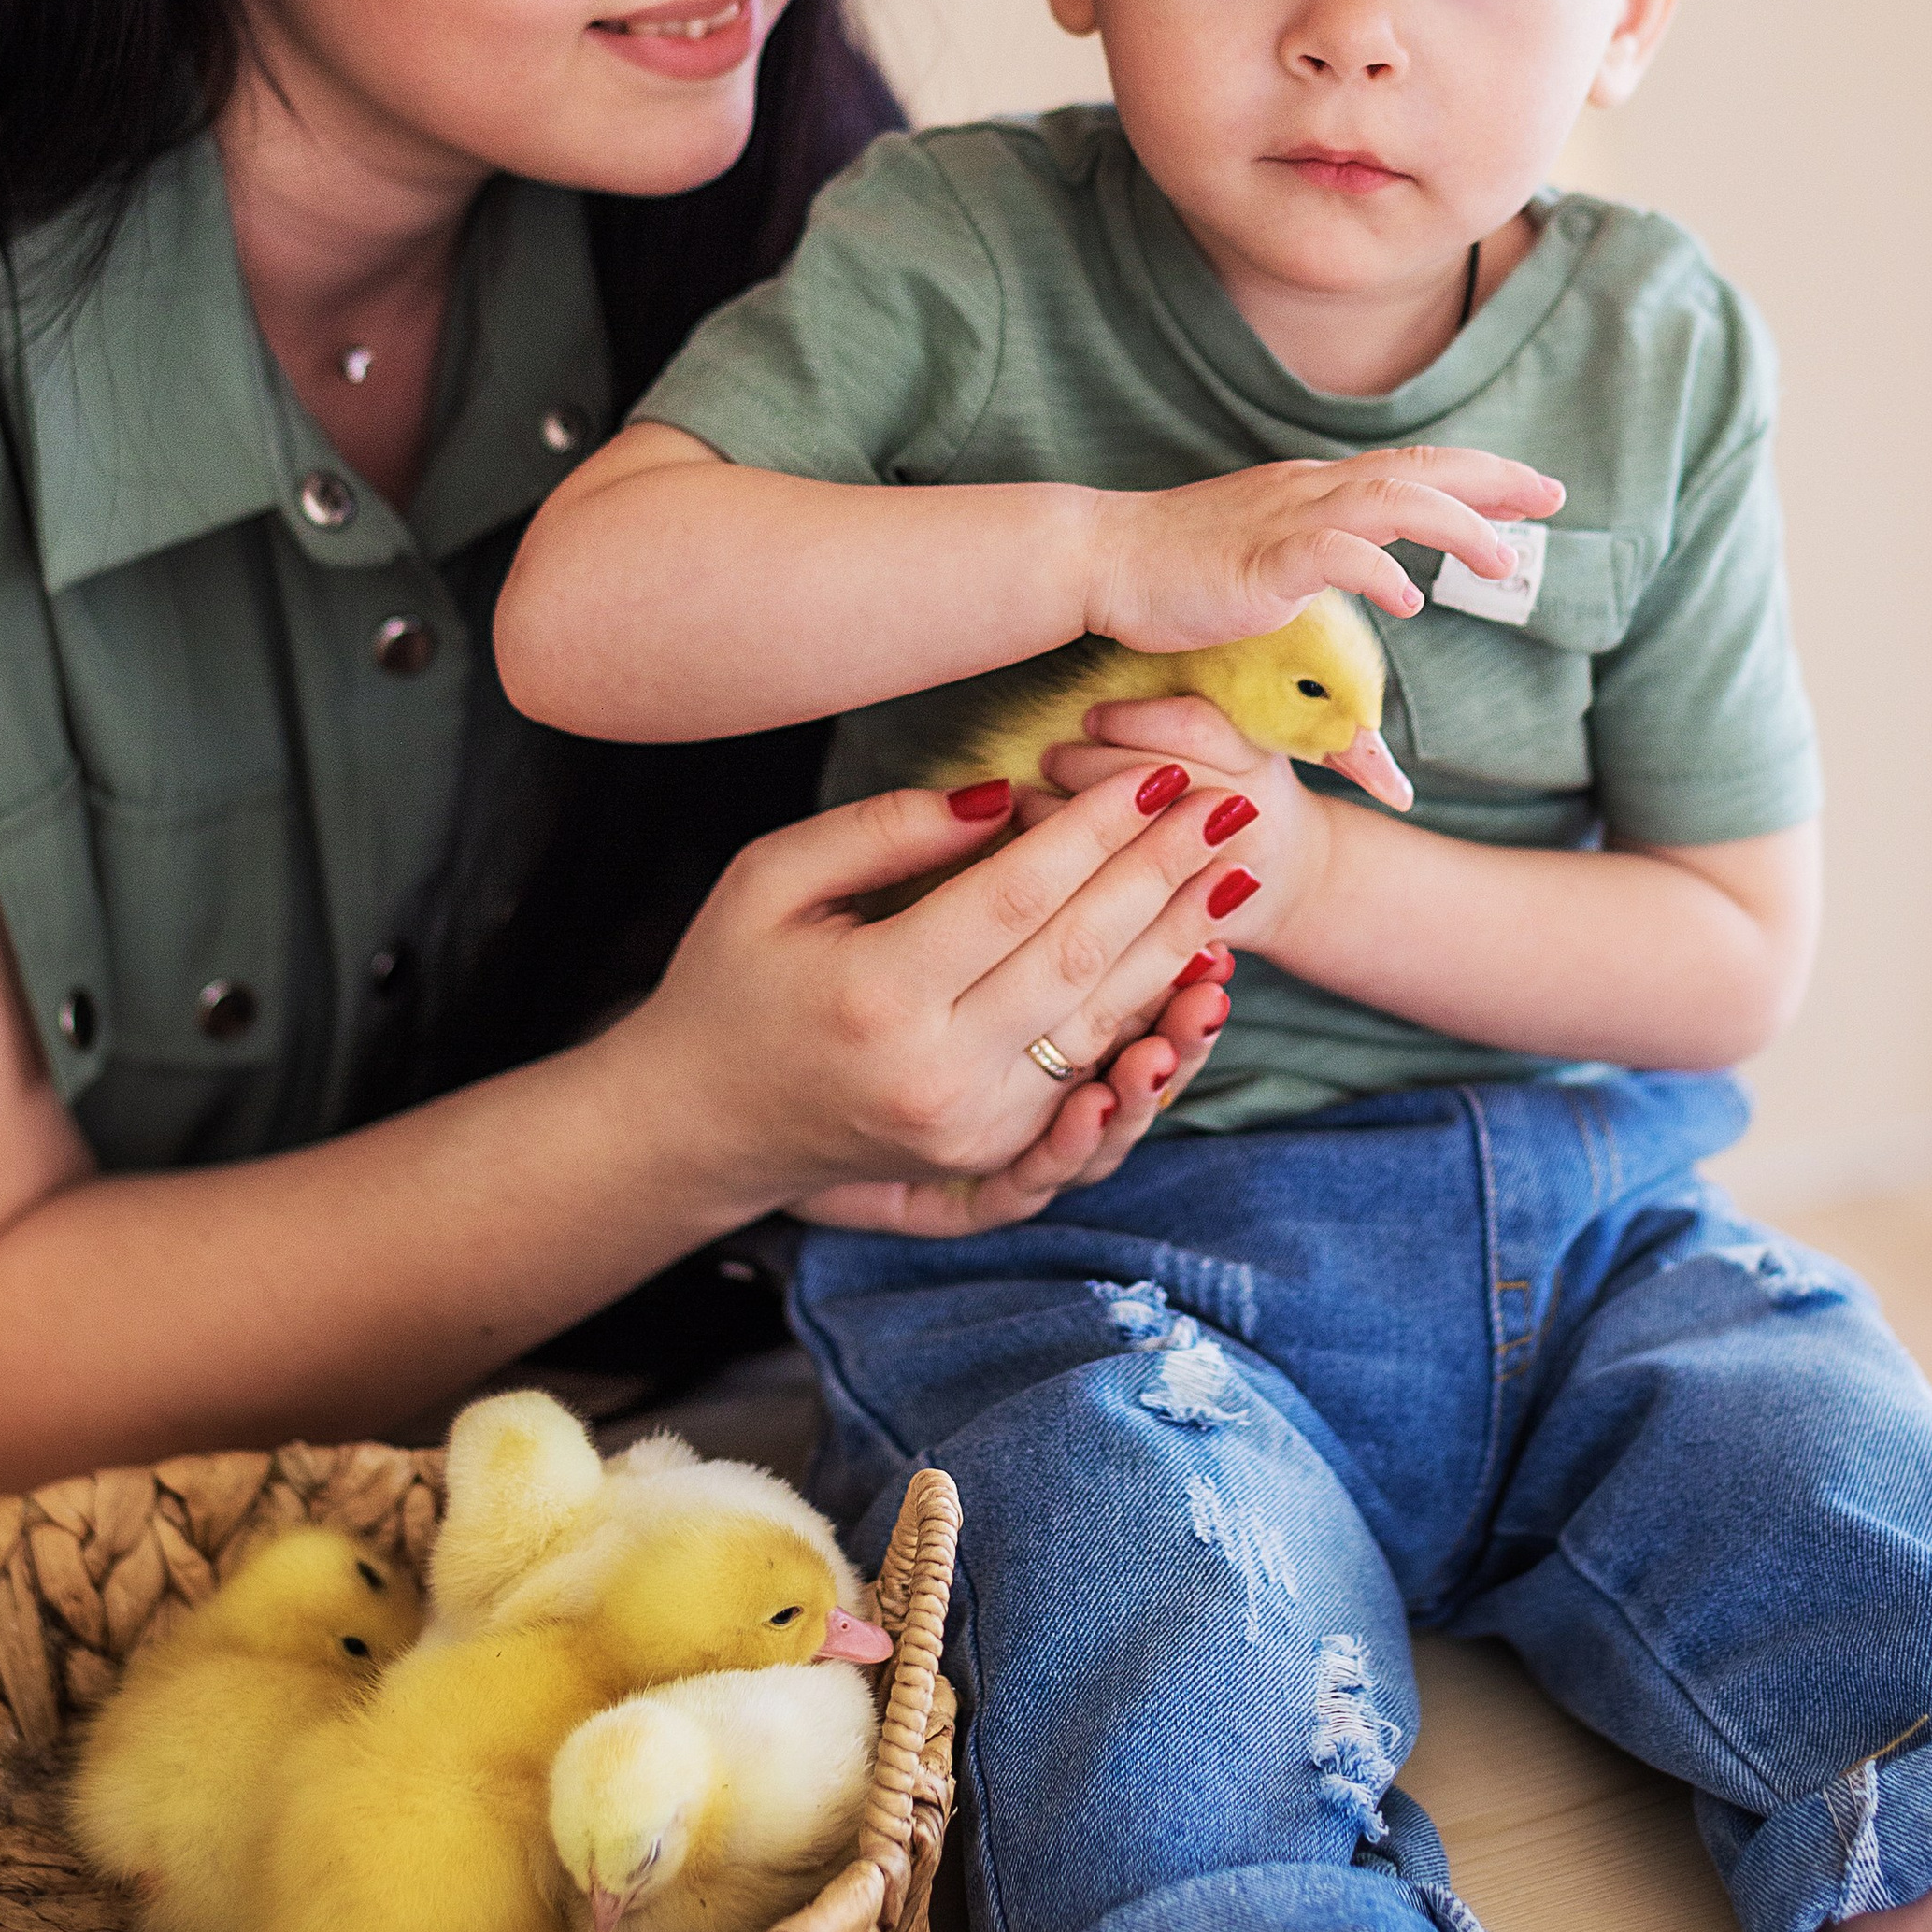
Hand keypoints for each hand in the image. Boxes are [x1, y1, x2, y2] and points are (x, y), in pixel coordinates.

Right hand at [612, 760, 1260, 1219]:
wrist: (697, 1123)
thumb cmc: (728, 982)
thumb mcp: (770, 878)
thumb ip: (885, 829)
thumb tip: (1005, 792)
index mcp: (876, 995)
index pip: (1018, 896)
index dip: (1098, 830)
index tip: (1159, 775)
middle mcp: (935, 1073)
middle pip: (1080, 958)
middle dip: (1164, 875)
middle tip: (1229, 809)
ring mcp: (969, 1126)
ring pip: (1103, 1024)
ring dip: (1178, 945)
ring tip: (1234, 874)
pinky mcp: (988, 1156)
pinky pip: (1090, 1076)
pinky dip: (1150, 1019)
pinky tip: (1194, 966)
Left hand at [1042, 697, 1336, 953]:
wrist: (1294, 884)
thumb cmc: (1247, 796)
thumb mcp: (1244, 745)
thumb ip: (1190, 717)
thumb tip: (1105, 682)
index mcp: (1260, 764)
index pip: (1195, 728)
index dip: (1134, 719)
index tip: (1093, 717)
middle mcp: (1250, 822)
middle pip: (1157, 782)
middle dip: (1092, 765)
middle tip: (1052, 754)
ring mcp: (1222, 878)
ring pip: (1127, 844)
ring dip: (1065, 814)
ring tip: (1030, 793)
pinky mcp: (1188, 929)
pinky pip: (1114, 898)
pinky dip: (1064, 866)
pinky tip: (1032, 845)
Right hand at [1082, 445, 1561, 654]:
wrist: (1101, 557)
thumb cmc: (1174, 568)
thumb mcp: (1264, 557)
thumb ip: (1315, 558)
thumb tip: (1356, 574)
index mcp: (1315, 492)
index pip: (1412, 469)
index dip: (1479, 476)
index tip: (1535, 490)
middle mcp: (1310, 493)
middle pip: (1419, 470)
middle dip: (1492, 482)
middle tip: (1553, 497)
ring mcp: (1285, 521)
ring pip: (1390, 501)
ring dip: (1455, 525)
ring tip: (1501, 561)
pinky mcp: (1259, 561)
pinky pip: (1333, 555)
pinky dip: (1379, 571)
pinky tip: (1410, 602)